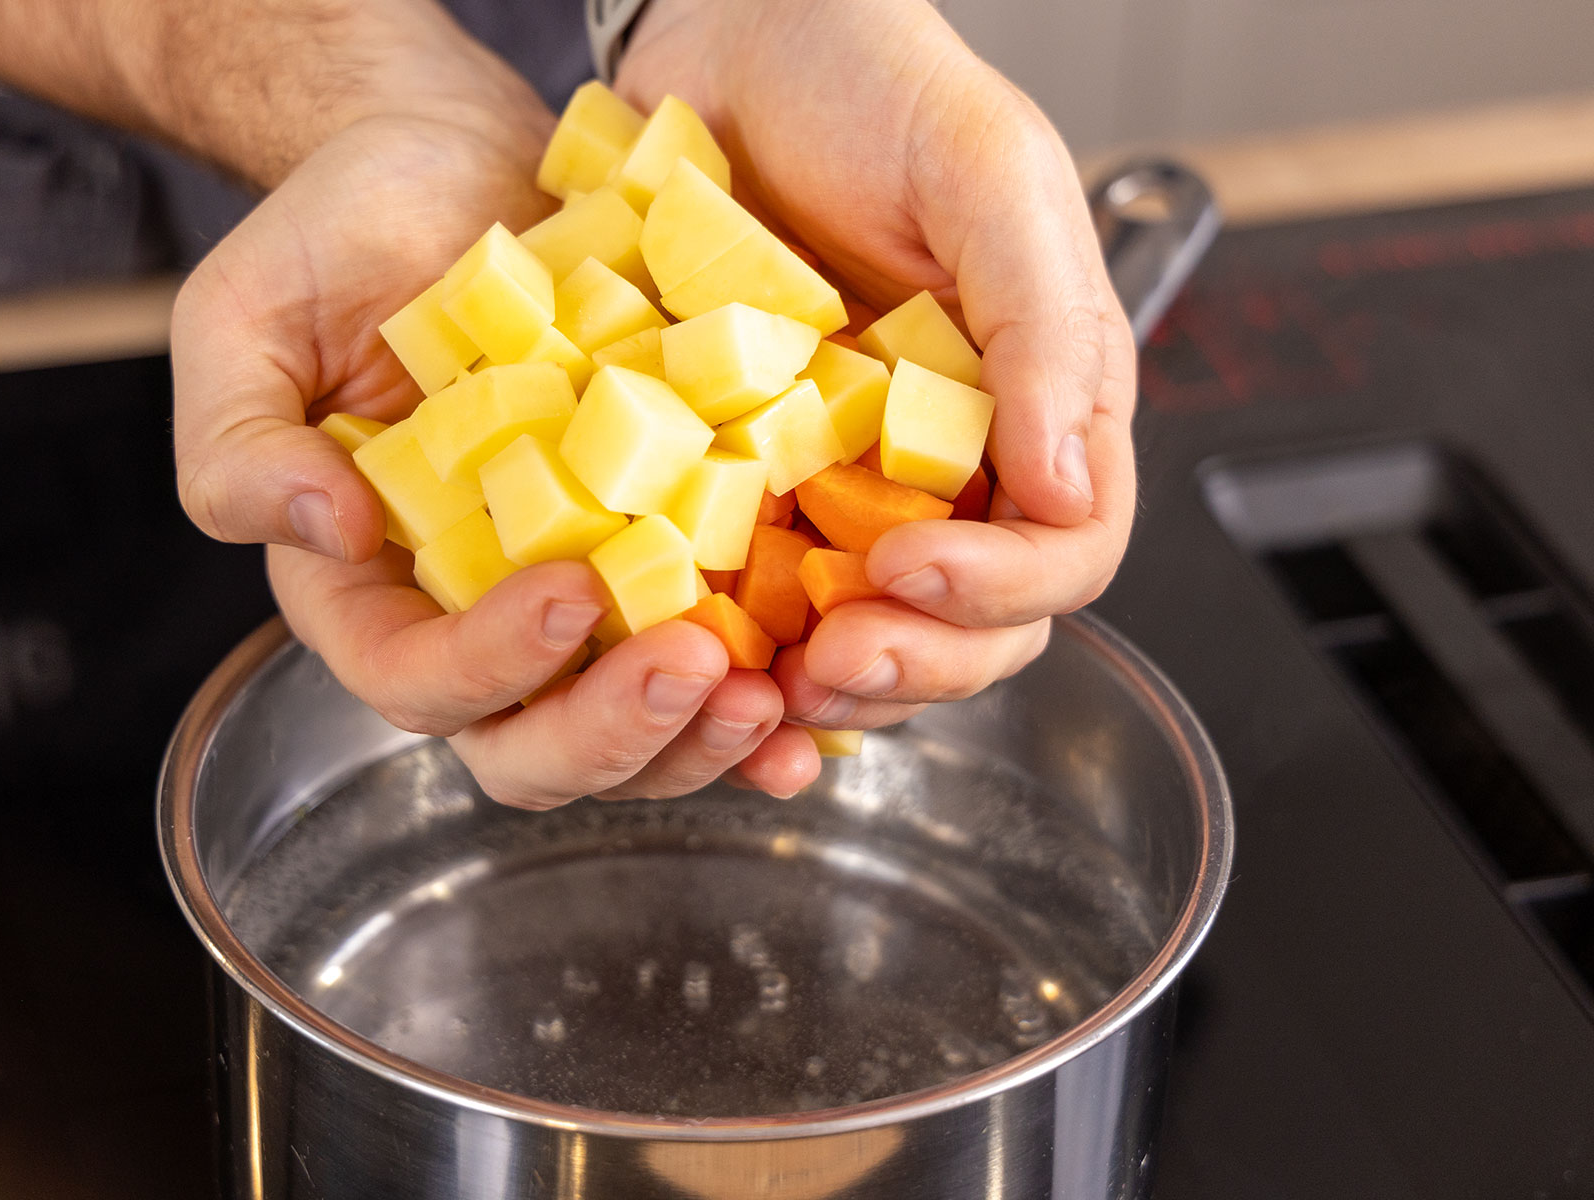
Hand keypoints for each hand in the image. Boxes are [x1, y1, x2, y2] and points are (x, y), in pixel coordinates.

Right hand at [171, 108, 814, 807]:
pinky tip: (823, 702)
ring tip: (774, 695)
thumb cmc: (339, 232)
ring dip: (703, 738)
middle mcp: (479, 616)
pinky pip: (721, 657)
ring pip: (636, 731)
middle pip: (534, 749)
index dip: (492, 666)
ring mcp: (583, 594)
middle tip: (699, 667)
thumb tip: (320, 528)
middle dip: (616, 731)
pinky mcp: (669, 552)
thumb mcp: (241, 320)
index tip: (574, 590)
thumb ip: (239, 441)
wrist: (460, 164)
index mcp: (372, 590)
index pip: (418, 683)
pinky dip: (772, 695)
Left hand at [619, 0, 1135, 732]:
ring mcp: (847, 486)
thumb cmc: (874, 85)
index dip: (1001, 589)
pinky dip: (743, 650)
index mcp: (1035, 406)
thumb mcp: (984, 178)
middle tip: (831, 661)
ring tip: (767, 685)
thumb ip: (1044, 329)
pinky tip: (705, 666)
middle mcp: (949, 467)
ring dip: (831, 684)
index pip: (1065, 549)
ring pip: (872, 633)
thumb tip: (1074, 489)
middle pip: (976, 625)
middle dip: (915, 663)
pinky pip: (758, 596)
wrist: (730, 42)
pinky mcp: (749, 485)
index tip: (910, 571)